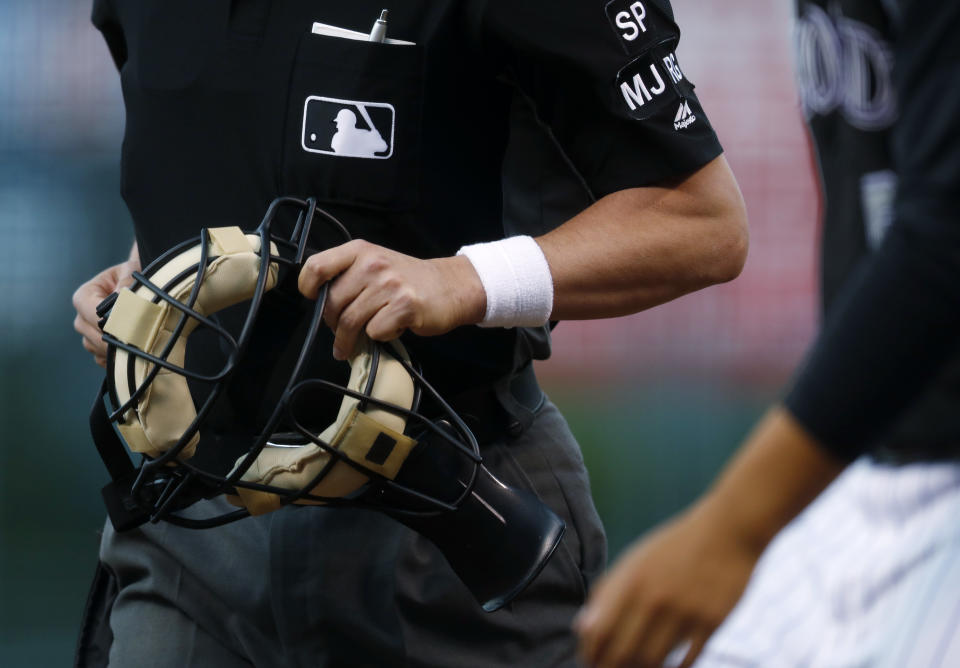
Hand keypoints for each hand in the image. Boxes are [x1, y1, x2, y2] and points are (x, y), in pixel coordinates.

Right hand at [72, 254, 139, 366]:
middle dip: (119, 337)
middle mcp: (81, 317)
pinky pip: (103, 360)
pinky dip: (117, 358)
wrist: (134, 286)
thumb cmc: (131, 277)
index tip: (133, 324)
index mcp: (85, 296)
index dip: (113, 320)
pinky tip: (133, 350)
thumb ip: (126, 281)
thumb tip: (123, 296)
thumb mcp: (130, 271)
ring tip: (141, 340)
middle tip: (143, 336)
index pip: (93, 313)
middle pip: (94, 335)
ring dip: (119, 347)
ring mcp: (87, 335)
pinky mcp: (96, 348)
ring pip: (98, 349)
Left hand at [298, 240, 485, 359]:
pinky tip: (392, 327)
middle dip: (332, 325)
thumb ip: (348, 277)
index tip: (312, 300)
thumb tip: (320, 306)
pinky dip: (380, 336)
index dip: (307, 287)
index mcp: (360, 251)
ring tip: (355, 343)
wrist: (450, 286)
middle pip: (332, 304)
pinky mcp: (405, 306)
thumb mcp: (376, 265)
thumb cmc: (408, 280)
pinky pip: (375, 331)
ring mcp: (390, 284)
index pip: (317, 267)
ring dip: (350, 339)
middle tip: (341, 333)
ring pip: (351, 321)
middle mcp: (373, 264)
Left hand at [574, 504, 762, 667]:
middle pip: (622, 653)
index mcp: (630, 580)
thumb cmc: (676, 547)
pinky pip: (687, 661)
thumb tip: (582, 627)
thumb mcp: (636, 561)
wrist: (727, 531)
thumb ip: (607, 592)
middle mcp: (654, 598)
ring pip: (652, 661)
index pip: (598, 631)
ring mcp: (684, 612)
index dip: (590, 653)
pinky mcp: (712, 623)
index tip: (590, 661)